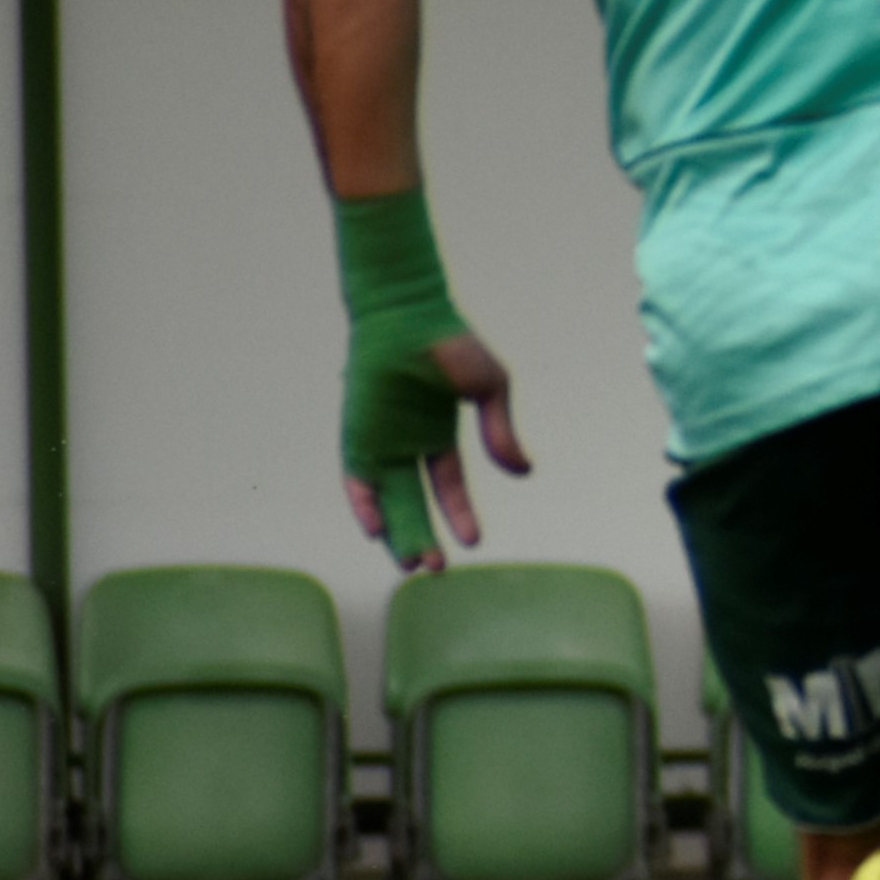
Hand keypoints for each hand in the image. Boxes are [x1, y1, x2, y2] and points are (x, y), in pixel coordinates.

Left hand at [344, 331, 530, 572]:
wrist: (407, 312)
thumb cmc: (448, 343)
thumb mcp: (490, 390)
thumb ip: (500, 432)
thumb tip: (523, 472)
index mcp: (437, 435)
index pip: (447, 487)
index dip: (459, 514)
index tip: (473, 542)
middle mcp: (406, 445)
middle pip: (414, 503)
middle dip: (422, 537)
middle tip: (434, 568)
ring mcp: (380, 440)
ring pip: (386, 499)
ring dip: (395, 532)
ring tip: (411, 563)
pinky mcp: (358, 433)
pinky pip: (356, 478)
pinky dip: (364, 504)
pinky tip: (375, 530)